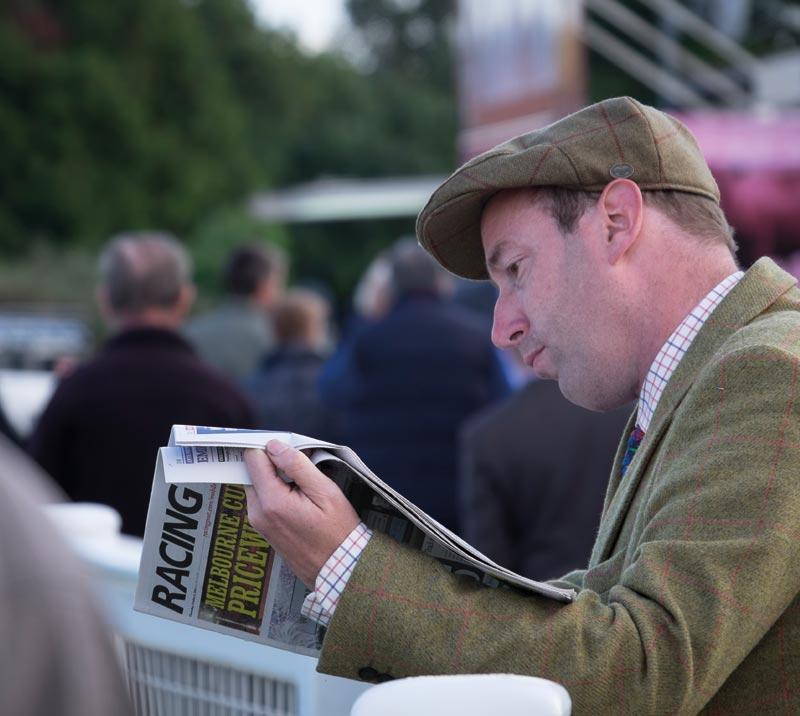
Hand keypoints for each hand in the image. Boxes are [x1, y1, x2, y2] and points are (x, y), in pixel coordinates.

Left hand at [243, 440, 359, 587]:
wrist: (339, 570)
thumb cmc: (338, 531)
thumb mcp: (324, 492)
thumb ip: (297, 466)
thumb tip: (274, 446)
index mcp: (271, 501)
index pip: (253, 458)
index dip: (270, 448)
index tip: (289, 449)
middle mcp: (257, 512)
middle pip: (253, 470)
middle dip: (274, 463)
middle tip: (303, 469)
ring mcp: (258, 523)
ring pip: (258, 484)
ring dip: (277, 478)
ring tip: (305, 487)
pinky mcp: (263, 529)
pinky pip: (263, 499)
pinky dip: (278, 492)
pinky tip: (300, 499)